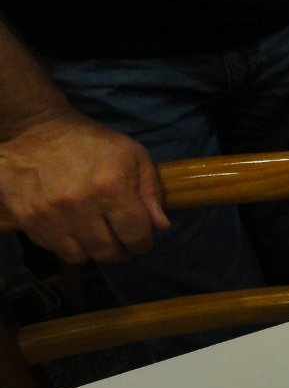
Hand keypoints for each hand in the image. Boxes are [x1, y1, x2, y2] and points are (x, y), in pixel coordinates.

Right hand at [0, 112, 168, 263]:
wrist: (32, 130)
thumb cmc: (89, 141)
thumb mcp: (132, 155)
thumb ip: (151, 191)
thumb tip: (160, 226)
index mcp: (111, 187)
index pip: (136, 236)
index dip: (143, 242)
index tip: (141, 238)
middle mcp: (80, 205)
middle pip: (109, 252)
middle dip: (121, 250)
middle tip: (121, 240)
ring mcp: (51, 215)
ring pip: (82, 257)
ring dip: (94, 250)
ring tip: (96, 234)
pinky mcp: (29, 220)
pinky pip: (56, 249)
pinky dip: (68, 245)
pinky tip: (73, 229)